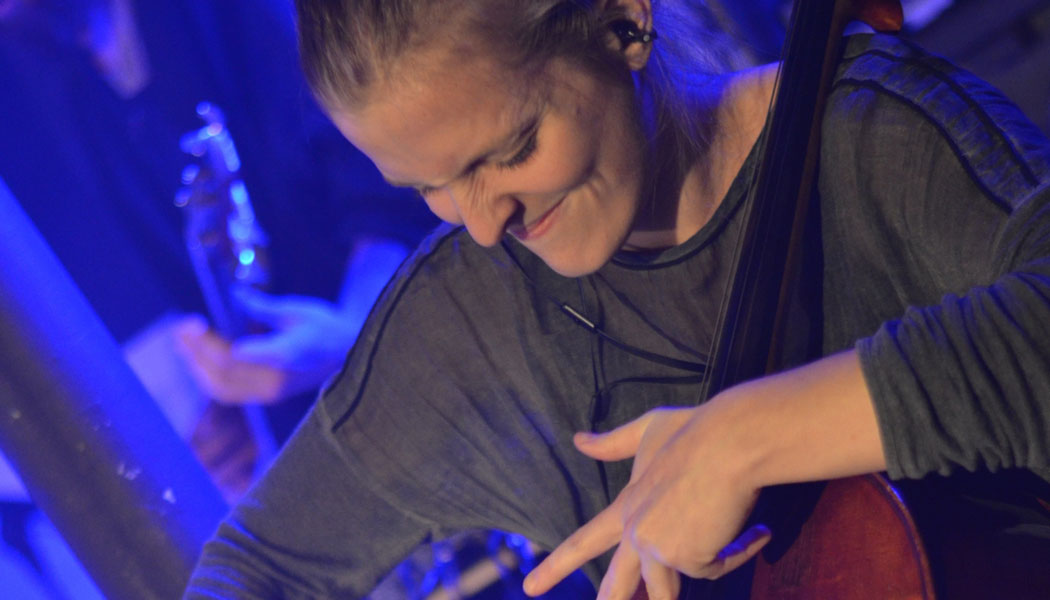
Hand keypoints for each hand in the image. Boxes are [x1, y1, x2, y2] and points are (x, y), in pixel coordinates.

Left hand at [173, 288, 358, 403]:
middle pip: (224, 370)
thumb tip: (236, 294)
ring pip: (220, 386)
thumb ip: (262, 307)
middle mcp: (276, 379)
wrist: (347, 353)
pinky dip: (208, 376)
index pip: (240, 356)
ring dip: (196, 365)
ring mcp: (270, 391)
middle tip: (182, 326)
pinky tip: (198, 358)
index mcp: (287, 355)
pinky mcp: (266, 396)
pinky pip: (228, 392)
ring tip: (183, 342)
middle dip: (196, 349)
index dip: (212, 344)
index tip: (195, 325)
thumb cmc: (326, 327)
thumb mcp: (297, 310)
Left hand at [524, 351, 884, 599]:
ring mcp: (661, 549)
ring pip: (668, 593)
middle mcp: (637, 533)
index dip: (557, 567)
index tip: (531, 587)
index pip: (584, 542)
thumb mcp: (647, 430)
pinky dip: (741, 549)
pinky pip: (719, 566)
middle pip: (618, 585)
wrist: (728, 440)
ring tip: (695, 557)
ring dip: (678, 588)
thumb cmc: (694, 430)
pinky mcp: (691, 558)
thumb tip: (577, 439)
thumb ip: (612, 442)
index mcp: (626, 507)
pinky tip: (758, 530)